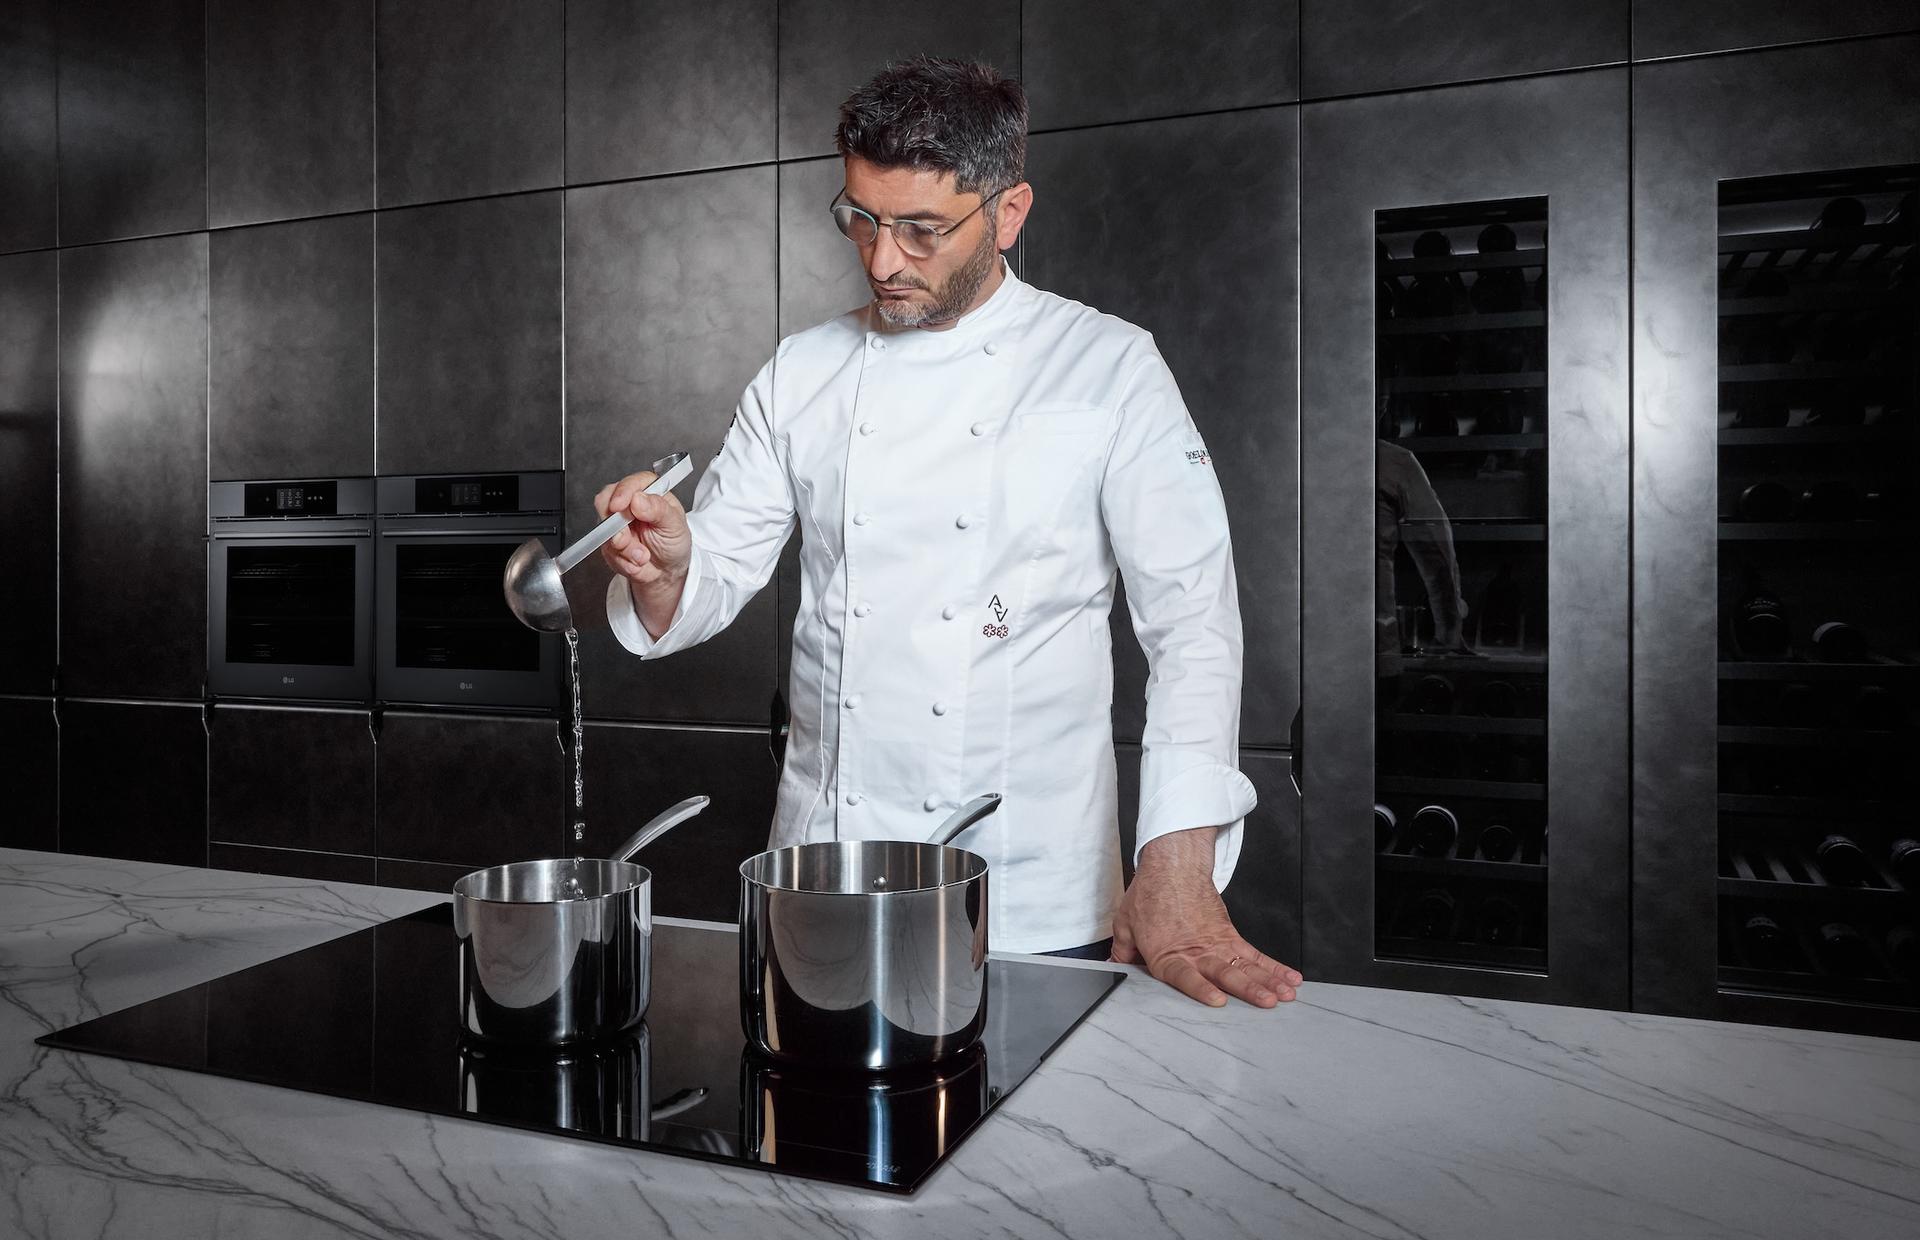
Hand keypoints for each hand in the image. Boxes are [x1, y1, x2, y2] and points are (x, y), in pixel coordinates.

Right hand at [594, 470, 691, 635]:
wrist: (670, 578)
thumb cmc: (677, 548)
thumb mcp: (677, 527)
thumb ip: (658, 510)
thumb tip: (638, 498)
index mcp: (651, 496)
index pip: (631, 482)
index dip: (624, 491)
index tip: (624, 505)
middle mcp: (631, 508)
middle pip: (608, 502)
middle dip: (618, 525)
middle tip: (631, 540)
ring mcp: (618, 526)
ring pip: (603, 529)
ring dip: (621, 547)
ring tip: (641, 557)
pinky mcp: (610, 546)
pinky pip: (605, 552)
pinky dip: (621, 562)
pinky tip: (638, 565)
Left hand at [1110, 827, 1303, 1007]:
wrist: (1173, 865)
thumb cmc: (1150, 895)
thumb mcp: (1126, 925)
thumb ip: (1123, 953)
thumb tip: (1114, 970)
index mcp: (1167, 953)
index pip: (1185, 975)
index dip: (1201, 988)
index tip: (1217, 1000)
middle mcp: (1196, 951)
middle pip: (1225, 972)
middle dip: (1248, 989)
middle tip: (1267, 1002)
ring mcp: (1217, 944)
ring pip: (1245, 966)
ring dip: (1267, 981)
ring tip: (1284, 996)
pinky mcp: (1229, 936)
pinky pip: (1254, 955)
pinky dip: (1274, 967)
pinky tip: (1289, 979)